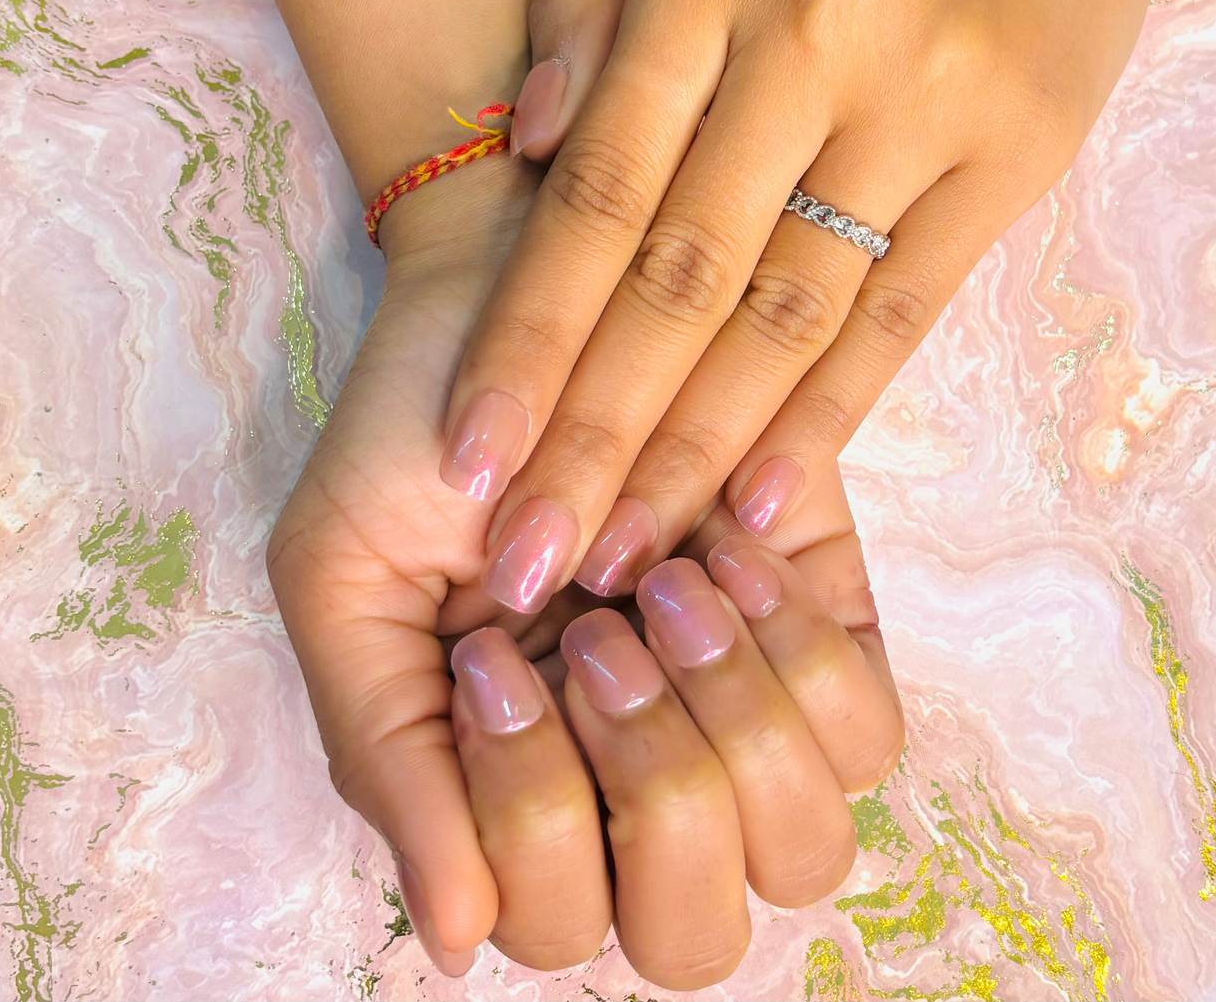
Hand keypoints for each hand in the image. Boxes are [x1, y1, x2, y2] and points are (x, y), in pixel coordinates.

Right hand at [266, 164, 901, 983]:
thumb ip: (389, 758)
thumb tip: (460, 941)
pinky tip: (726, 546)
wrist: (523, 280)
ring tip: (663, 583)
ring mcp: (740, 703)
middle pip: (695, 929)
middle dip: (647, 793)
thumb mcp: (347, 581)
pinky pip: (868, 722)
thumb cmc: (420, 431)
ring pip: (804, 847)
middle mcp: (638, 768)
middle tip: (594, 636)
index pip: (557, 923)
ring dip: (726, 717)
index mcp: (519, 783)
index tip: (493, 655)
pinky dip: (799, 648)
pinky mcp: (826, 619)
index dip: (532, 817)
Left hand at [441, 0, 1161, 608]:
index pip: (597, 189)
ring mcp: (922, 101)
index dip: (527, 335)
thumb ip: (581, 2)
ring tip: (623, 559)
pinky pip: (903, 311)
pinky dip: (826, 415)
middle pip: (681, 275)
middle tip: (525, 559)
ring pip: (787, 312)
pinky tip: (758, 504)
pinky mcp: (1013, 156)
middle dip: (594, 432)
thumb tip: (525, 141)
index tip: (467, 456)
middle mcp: (809, 38)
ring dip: (697, 449)